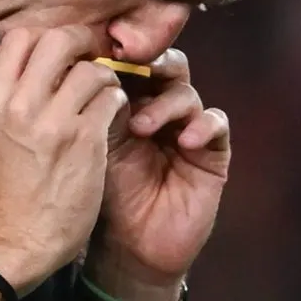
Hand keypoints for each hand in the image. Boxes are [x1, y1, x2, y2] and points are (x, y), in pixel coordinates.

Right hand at [0, 27, 129, 288]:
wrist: (18, 239)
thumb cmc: (7, 188)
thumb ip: (13, 94)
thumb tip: (40, 61)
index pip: (19, 37)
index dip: (44, 38)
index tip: (58, 54)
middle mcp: (19, 104)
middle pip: (57, 39)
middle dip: (80, 44)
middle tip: (89, 59)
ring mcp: (54, 122)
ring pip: (90, 69)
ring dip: (103, 78)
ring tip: (102, 94)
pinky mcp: (85, 142)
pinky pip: (111, 100)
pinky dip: (115, 102)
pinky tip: (110, 115)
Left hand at [92, 49, 228, 300]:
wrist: (129, 248)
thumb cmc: (105, 196)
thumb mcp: (93, 146)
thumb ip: (94, 107)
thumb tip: (84, 65)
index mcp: (128, 102)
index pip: (133, 62)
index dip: (122, 54)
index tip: (104, 52)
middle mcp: (160, 108)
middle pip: (166, 66)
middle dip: (151, 64)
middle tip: (133, 70)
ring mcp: (188, 128)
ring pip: (187, 92)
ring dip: (166, 104)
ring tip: (142, 127)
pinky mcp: (212, 153)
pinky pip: (216, 124)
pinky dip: (202, 126)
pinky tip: (183, 141)